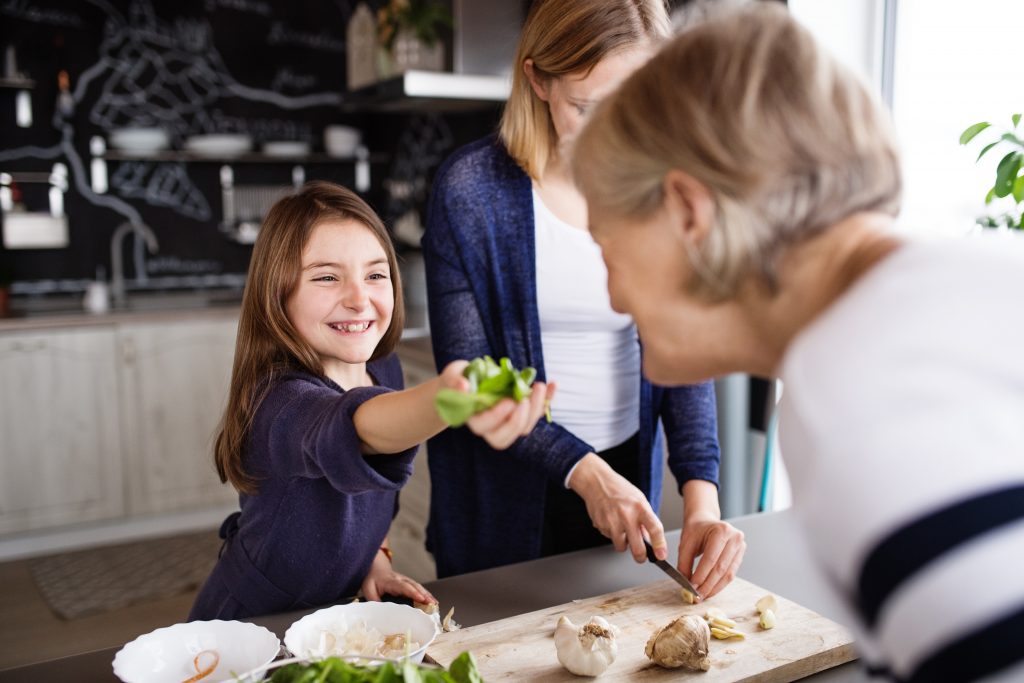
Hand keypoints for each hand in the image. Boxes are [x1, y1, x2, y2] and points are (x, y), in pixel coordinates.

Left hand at [360, 549, 434, 603]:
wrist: (376, 568)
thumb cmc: (373, 580)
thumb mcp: (368, 590)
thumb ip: (374, 600)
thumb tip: (381, 612)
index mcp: (391, 581)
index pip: (403, 586)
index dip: (412, 592)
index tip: (420, 598)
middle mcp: (401, 579)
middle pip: (414, 586)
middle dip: (424, 594)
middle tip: (432, 603)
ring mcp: (406, 580)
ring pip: (418, 587)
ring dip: (427, 595)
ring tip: (435, 604)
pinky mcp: (409, 584)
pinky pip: (419, 589)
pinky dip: (426, 595)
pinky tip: (432, 602)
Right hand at [439, 361, 556, 449]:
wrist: (467, 379)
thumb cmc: (457, 379)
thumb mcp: (452, 376)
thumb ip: (455, 382)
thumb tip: (463, 386)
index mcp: (472, 419)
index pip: (484, 427)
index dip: (497, 417)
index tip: (509, 401)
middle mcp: (490, 427)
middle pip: (505, 436)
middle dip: (519, 420)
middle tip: (526, 399)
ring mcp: (507, 421)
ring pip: (524, 427)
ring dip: (537, 409)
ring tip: (540, 386)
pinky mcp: (521, 412)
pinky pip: (537, 412)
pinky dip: (548, 399)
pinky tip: (554, 385)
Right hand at [568, 454, 667, 562]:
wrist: (596, 482)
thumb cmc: (619, 490)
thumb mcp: (639, 500)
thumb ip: (645, 520)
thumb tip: (650, 540)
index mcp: (640, 507)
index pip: (654, 529)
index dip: (660, 545)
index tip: (661, 555)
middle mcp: (626, 515)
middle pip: (637, 548)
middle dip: (641, 557)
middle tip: (642, 557)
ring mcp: (612, 521)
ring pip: (621, 547)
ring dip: (623, 543)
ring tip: (622, 529)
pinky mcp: (600, 525)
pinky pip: (609, 538)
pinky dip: (612, 534)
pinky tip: (611, 521)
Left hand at [677, 517, 745, 599]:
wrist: (705, 521)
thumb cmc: (696, 530)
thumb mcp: (685, 544)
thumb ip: (684, 563)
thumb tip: (686, 584)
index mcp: (721, 530)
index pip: (711, 559)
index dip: (701, 576)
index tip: (691, 588)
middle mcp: (735, 538)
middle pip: (721, 568)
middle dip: (707, 585)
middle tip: (696, 596)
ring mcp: (741, 546)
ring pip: (728, 574)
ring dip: (714, 588)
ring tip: (702, 596)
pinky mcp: (741, 555)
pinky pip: (731, 574)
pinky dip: (720, 584)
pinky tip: (710, 590)